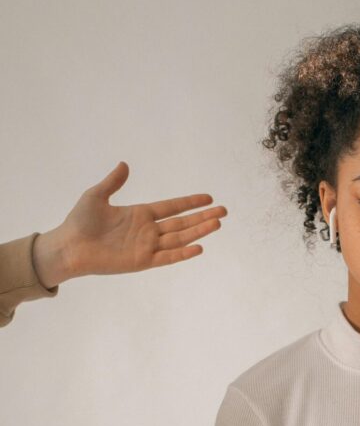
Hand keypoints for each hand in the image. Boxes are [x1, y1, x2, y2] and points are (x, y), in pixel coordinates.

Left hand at [32, 161, 226, 286]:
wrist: (70, 247)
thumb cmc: (80, 222)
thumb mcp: (96, 195)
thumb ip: (113, 182)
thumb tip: (125, 165)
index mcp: (140, 214)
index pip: (172, 207)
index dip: (190, 202)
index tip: (208, 198)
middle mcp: (147, 231)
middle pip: (182, 223)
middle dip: (203, 217)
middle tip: (224, 211)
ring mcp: (147, 247)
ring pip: (180, 238)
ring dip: (199, 231)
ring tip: (217, 223)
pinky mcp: (142, 261)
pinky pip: (167, 257)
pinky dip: (183, 253)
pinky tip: (199, 247)